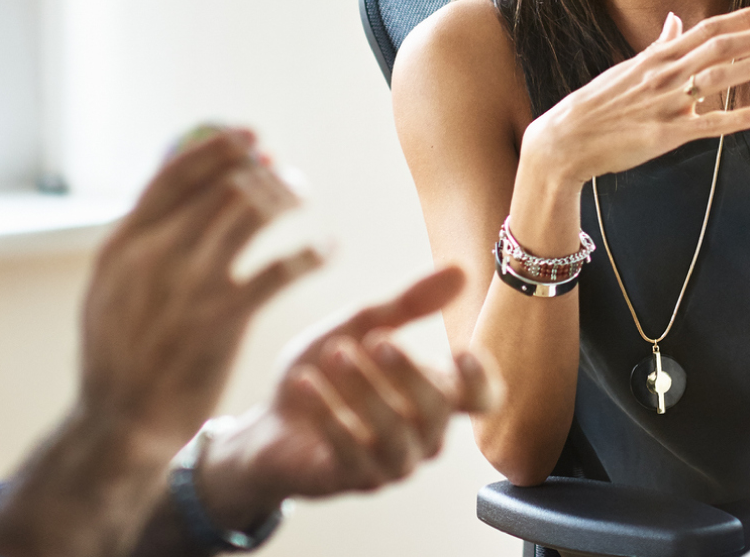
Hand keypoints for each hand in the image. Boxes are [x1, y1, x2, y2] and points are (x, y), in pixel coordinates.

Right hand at [76, 128, 323, 458]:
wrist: (119, 422)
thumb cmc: (120, 355)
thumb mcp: (110, 289)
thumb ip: (138, 243)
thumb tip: (170, 190)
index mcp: (123, 244)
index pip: (176, 175)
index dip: (219, 148)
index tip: (251, 136)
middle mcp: (155, 254)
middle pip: (222, 186)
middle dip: (262, 172)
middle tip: (286, 175)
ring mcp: (190, 285)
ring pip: (253, 213)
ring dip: (287, 197)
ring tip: (304, 197)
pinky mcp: (224, 318)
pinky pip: (281, 268)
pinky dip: (311, 252)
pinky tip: (326, 249)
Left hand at [194, 267, 495, 523]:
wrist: (268, 423)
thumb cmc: (326, 374)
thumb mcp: (360, 327)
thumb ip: (408, 304)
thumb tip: (460, 270)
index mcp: (433, 397)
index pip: (481, 401)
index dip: (481, 381)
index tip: (460, 351)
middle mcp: (422, 435)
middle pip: (438, 412)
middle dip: (409, 373)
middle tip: (376, 339)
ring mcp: (390, 463)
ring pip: (397, 436)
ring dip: (368, 392)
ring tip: (335, 354)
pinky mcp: (351, 479)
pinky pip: (351, 455)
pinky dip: (329, 415)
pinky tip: (305, 382)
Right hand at [520, 3, 749, 186]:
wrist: (567, 139)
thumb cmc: (599, 103)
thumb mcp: (629, 67)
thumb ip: (659, 45)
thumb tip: (675, 19)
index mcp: (658, 57)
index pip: (707, 29)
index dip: (742, 19)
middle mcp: (665, 75)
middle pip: (718, 48)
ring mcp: (666, 104)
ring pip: (717, 80)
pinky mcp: (665, 135)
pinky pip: (708, 126)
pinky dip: (738, 119)